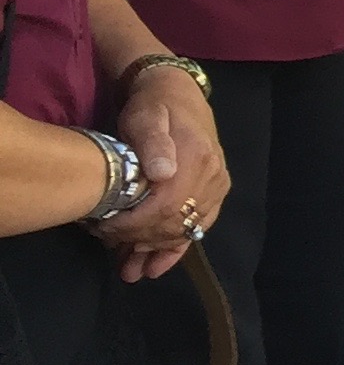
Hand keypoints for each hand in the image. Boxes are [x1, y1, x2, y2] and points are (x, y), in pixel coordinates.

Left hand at [100, 73, 229, 283]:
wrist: (176, 93)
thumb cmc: (153, 106)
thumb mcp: (145, 116)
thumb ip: (152, 143)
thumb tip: (162, 173)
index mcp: (197, 158)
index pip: (166, 205)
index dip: (134, 225)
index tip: (104, 230)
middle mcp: (213, 176)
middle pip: (176, 222)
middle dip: (141, 242)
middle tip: (109, 247)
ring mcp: (217, 186)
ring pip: (186, 230)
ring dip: (157, 252)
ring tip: (130, 270)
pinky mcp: (216, 192)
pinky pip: (199, 227)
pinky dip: (177, 249)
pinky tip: (157, 266)